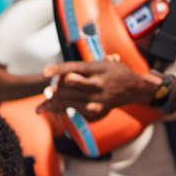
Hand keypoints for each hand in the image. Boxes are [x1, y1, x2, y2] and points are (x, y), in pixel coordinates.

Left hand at [36, 57, 150, 119]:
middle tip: (45, 92)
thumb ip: (84, 67)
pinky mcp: (98, 110)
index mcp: (97, 68)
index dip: (58, 70)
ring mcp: (97, 98)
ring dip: (54, 105)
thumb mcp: (103, 62)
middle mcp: (97, 83)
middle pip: (69, 86)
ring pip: (71, 102)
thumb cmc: (115, 72)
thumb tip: (64, 74)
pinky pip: (77, 112)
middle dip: (54, 91)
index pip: (74, 68)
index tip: (45, 73)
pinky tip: (53, 113)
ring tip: (40, 108)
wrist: (134, 88)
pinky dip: (64, 112)